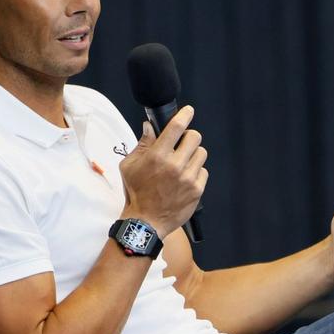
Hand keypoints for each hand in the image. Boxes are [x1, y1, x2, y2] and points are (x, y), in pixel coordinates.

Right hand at [118, 106, 207, 235]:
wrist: (146, 221)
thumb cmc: (136, 192)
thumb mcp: (130, 166)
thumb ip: (142, 145)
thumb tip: (149, 126)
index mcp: (157, 156)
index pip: (176, 128)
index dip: (184, 115)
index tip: (188, 111)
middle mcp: (175, 165)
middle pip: (195, 137)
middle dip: (188, 137)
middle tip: (182, 144)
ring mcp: (188, 178)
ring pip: (201, 153)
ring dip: (193, 155)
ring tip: (182, 164)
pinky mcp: (197, 190)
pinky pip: (203, 171)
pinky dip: (196, 172)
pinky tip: (185, 179)